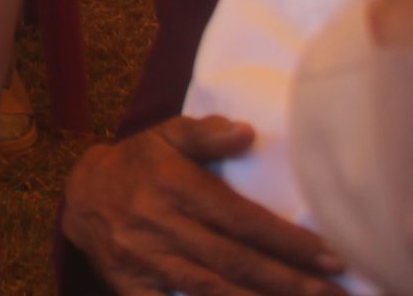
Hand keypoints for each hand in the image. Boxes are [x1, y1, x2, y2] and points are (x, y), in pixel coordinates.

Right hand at [60, 116, 343, 295]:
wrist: (78, 195)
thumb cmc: (138, 164)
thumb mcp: (164, 136)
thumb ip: (204, 133)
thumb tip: (247, 132)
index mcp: (174, 185)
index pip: (241, 220)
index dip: (288, 242)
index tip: (333, 258)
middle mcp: (160, 223)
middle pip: (235, 261)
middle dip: (290, 283)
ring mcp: (144, 259)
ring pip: (212, 290)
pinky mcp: (131, 286)